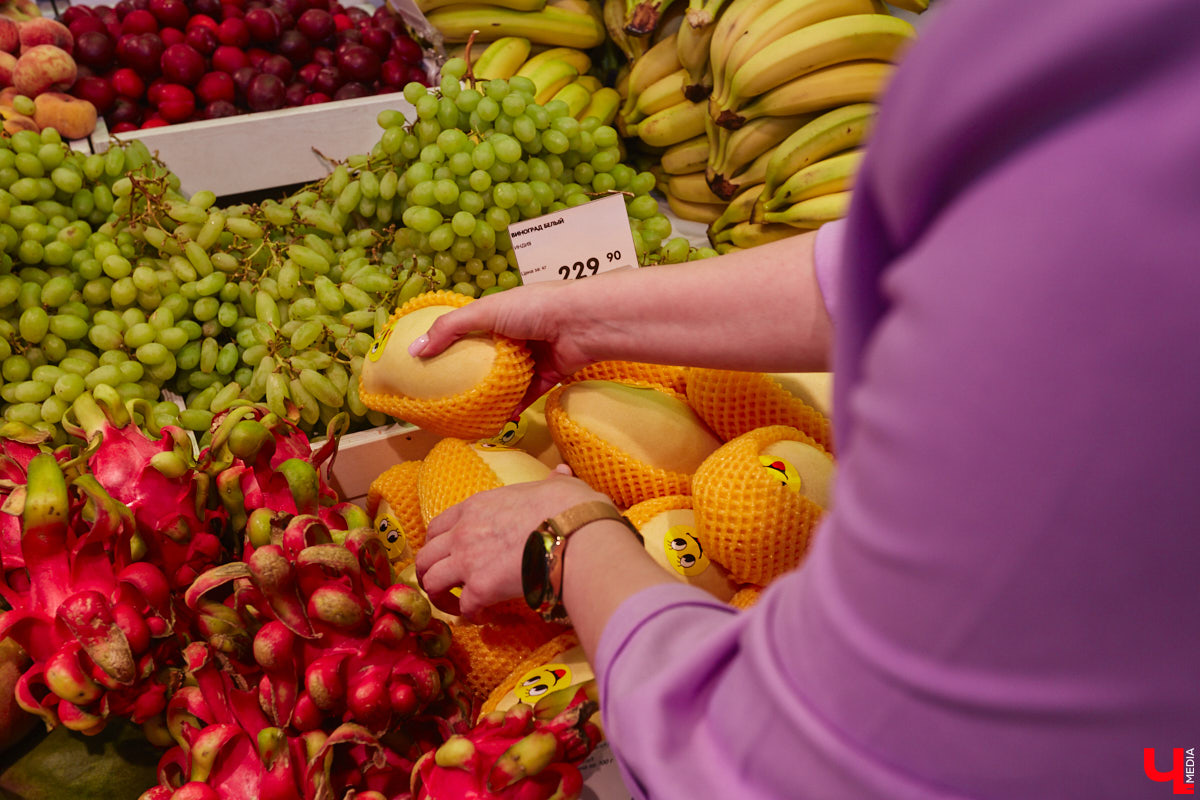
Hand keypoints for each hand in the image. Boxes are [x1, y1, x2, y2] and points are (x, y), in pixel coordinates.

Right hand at [407, 281, 595, 408]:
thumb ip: (450, 329)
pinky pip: (528, 394)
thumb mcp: (485, 312)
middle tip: (447, 393)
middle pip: (489, 356)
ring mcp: (535, 355)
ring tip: (468, 411)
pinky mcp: (550, 375)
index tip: (432, 362)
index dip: (452, 343)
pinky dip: (514, 406)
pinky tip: (496, 419)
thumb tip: (414, 351)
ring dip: (493, 394)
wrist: (582, 324)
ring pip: (509, 379)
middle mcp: (518, 333)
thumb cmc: (533, 308)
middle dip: (471, 373)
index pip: (472, 328)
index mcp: (502, 313)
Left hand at [414, 470, 611, 619]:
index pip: (437, 526)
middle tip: (445, 585)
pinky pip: (463, 608)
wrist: (574, 532)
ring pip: (431, 582)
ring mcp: (468, 560)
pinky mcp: (481, 588)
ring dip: (441, 596)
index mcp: (476, 506)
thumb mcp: (555, 486)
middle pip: (425, 556)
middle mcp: (464, 532)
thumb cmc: (568, 506)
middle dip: (429, 572)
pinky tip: (484, 616)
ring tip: (458, 605)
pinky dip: (471, 615)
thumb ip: (552, 481)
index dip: (437, 544)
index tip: (447, 555)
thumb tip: (562, 472)